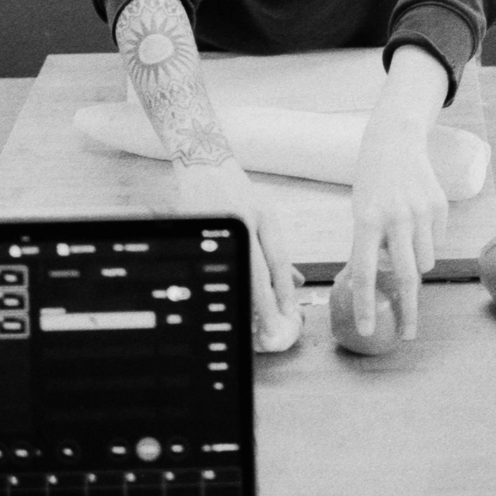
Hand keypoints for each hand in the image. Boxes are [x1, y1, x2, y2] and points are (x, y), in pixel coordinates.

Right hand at [176, 158, 303, 352]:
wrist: (203, 162)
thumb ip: (275, 251)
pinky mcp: (200, 227)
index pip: (278, 262)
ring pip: (236, 271)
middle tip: (273, 332)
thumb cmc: (236, 193)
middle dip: (268, 306)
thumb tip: (295, 283)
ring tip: (248, 325)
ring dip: (244, 301)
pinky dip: (221, 285)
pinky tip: (223, 302)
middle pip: (260, 272)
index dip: (285, 292)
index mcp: (264, 217)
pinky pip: (213, 265)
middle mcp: (246, 221)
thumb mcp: (263, 215)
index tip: (291, 317)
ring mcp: (221, 224)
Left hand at [347, 116, 448, 340]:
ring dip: (415, 264)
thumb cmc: (371, 184)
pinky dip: (426, 240)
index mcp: (366, 221)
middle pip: (406, 276)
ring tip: (405, 239)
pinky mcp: (440, 206)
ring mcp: (421, 211)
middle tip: (407, 334)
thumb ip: (363, 249)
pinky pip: (436, 242)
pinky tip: (417, 216)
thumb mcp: (358, 213)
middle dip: (408, 311)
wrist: (396, 141)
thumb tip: (356, 289)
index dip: (365, 304)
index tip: (368, 330)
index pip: (364, 272)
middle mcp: (396, 217)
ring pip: (424, 262)